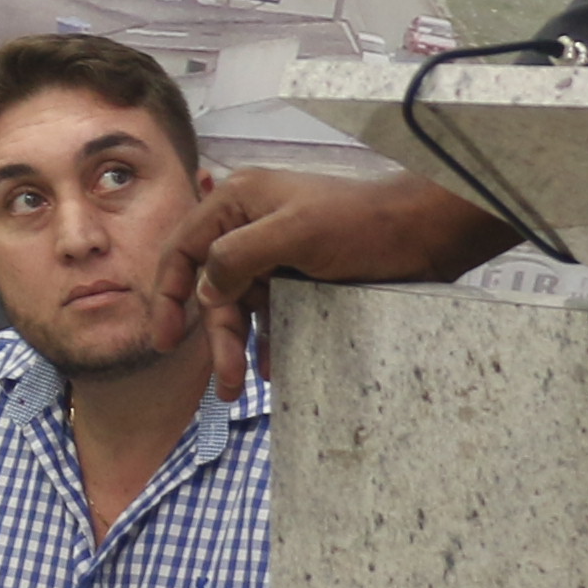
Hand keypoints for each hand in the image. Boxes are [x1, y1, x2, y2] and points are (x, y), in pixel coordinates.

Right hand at [171, 168, 517, 391]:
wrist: (422, 235)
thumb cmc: (361, 224)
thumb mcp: (294, 234)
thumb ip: (238, 257)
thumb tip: (206, 291)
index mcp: (238, 202)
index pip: (184, 249)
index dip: (169, 294)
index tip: (165, 339)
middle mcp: (249, 225)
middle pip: (213, 287)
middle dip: (216, 335)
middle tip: (225, 381)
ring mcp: (274, 251)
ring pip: (240, 305)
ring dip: (237, 345)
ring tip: (239, 386)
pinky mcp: (298, 275)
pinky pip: (269, 312)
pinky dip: (265, 339)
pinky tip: (268, 366)